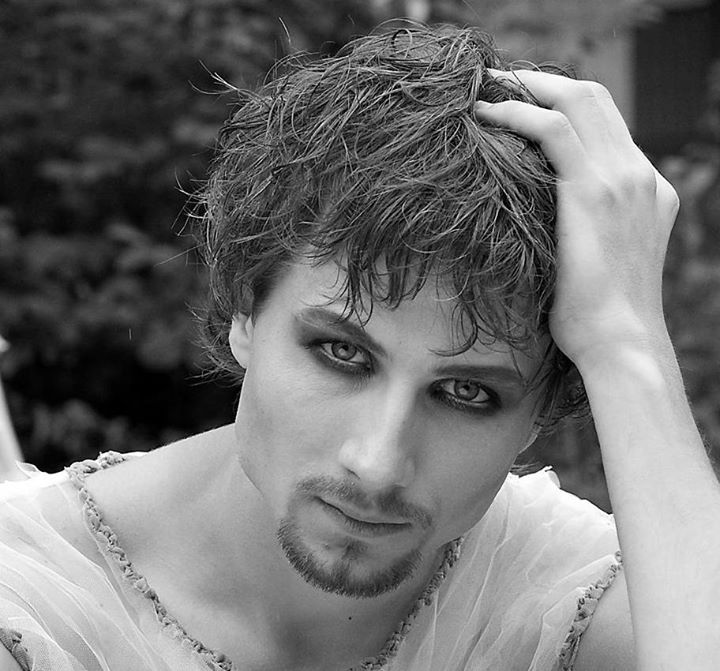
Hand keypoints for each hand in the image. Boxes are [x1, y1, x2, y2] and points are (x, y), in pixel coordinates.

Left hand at [474, 70, 679, 366]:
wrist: (619, 341)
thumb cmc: (597, 315)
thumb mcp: (597, 261)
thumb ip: (581, 228)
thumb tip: (535, 224)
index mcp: (645, 188)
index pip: (606, 126)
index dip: (563, 106)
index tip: (523, 106)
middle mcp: (640, 173)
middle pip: (595, 99)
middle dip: (544, 83)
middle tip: (500, 83)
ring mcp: (622, 177)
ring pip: (577, 101)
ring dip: (527, 87)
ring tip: (487, 89)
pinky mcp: (593, 190)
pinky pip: (553, 129)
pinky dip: (518, 112)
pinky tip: (488, 114)